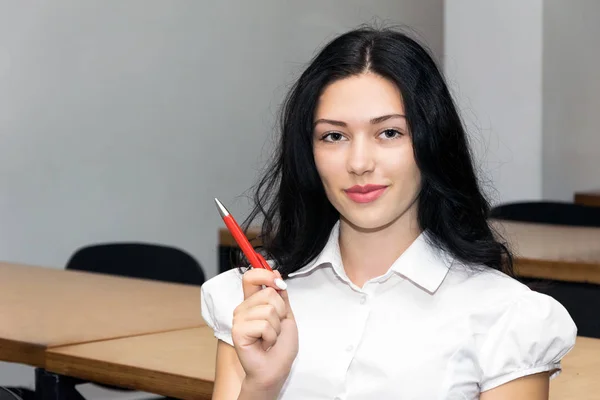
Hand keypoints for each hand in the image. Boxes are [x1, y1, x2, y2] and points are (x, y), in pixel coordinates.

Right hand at [232, 268, 297, 390]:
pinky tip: (264, 344)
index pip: (251, 277)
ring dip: (276, 327)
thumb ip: (280, 295)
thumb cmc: (280, 346)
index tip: (278, 283)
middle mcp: (243, 308)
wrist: (275, 369)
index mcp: (253, 302)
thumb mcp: (286, 315)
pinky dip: (271, 336)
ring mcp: (238, 319)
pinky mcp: (238, 331)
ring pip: (268, 309)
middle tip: (275, 327)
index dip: (265, 275)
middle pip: (268, 293)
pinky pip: (263, 325)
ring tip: (270, 338)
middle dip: (281, 311)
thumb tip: (275, 272)